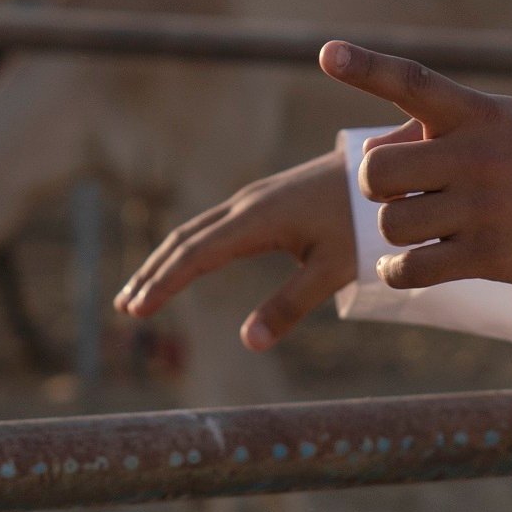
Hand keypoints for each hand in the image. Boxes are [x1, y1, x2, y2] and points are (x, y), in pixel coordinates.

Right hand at [112, 144, 367, 353]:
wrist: (387, 168)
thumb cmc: (363, 221)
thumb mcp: (334, 268)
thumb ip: (291, 305)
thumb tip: (249, 343)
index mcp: (256, 220)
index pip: (195, 255)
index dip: (163, 284)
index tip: (137, 312)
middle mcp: (247, 204)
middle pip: (184, 239)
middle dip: (152, 274)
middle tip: (125, 309)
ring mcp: (254, 199)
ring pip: (196, 230)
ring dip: (165, 261)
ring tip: (142, 292)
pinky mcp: (266, 200)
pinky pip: (213, 226)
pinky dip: (189, 249)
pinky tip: (186, 266)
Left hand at [325, 41, 511, 292]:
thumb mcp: (499, 127)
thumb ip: (432, 130)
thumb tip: (368, 153)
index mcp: (479, 114)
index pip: (414, 82)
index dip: (366, 67)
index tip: (327, 54)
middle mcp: (478, 157)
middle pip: (380, 172)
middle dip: (377, 186)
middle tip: (400, 191)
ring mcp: (483, 208)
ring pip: (392, 223)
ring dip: (395, 229)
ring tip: (420, 228)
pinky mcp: (488, 256)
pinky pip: (410, 268)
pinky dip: (396, 269)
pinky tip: (405, 264)